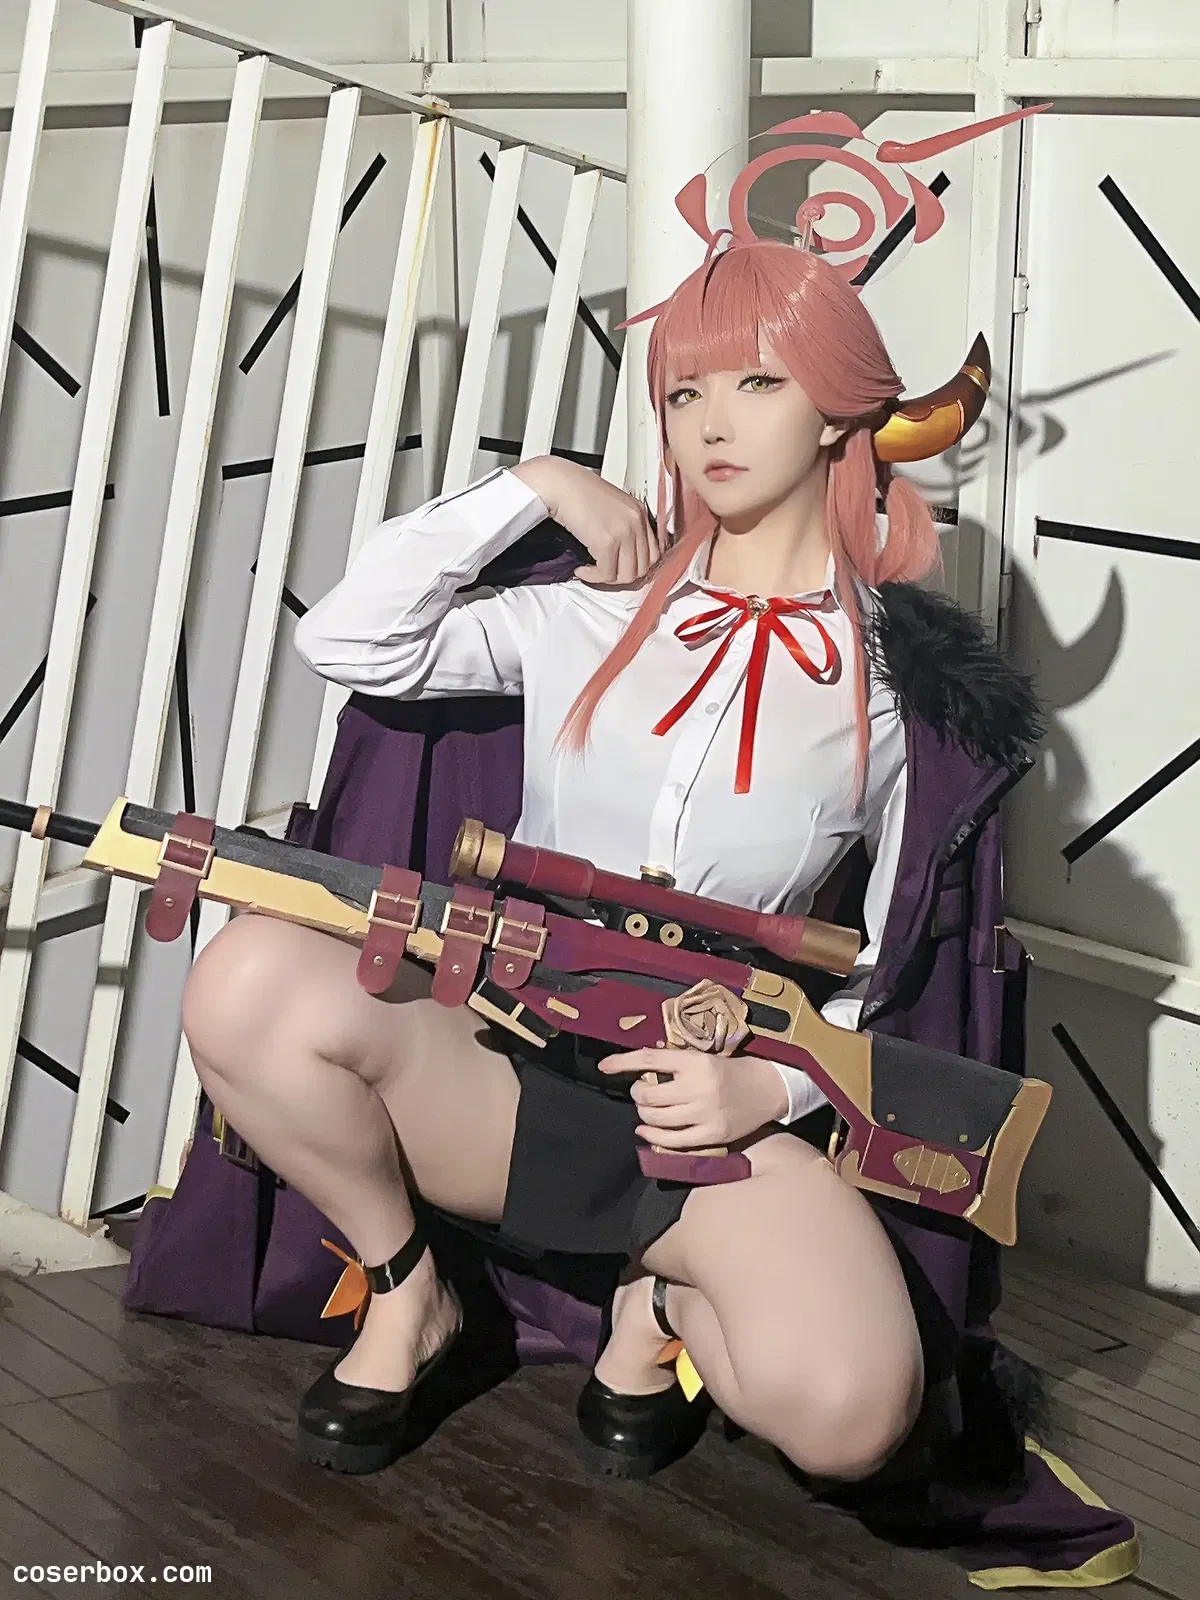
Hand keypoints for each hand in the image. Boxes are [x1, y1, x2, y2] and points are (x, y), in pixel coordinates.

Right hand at [511, 456, 661, 584]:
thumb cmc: (577, 492)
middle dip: (622, 575)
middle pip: (643, 568)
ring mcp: (624, 532)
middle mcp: (637, 522)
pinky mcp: (607, 542)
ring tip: (592, 570)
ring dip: (607, 578)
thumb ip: (622, 526)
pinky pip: (607, 574)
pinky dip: (593, 576)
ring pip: (627, 575)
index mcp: (639, 512)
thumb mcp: (610, 507)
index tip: (619, 567)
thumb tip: (621, 555)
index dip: (636, 566)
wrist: (559, 484)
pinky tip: (582, 568)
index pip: (654, 553)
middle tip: (604, 571)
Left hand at [597, 1046, 788, 1148]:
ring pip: (656, 1118)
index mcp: (695, 1061)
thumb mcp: (703, 1056)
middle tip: (641, 1091)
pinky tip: (646, 1130)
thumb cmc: (730, 1070)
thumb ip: (675, 1063)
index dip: (622, 1062)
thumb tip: (637, 1068)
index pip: (650, 1059)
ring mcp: (705, 1113)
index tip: (604, 1066)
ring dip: (644, 1113)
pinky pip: (672, 1140)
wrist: (767, 1088)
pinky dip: (652, 1136)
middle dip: (637, 1093)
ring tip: (647, 1108)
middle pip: (648, 1094)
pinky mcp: (711, 1135)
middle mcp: (698, 1087)